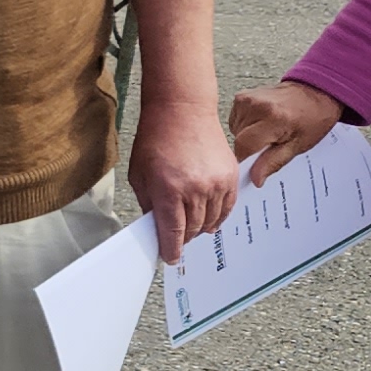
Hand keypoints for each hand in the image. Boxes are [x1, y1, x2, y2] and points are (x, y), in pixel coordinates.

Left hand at [128, 99, 242, 249]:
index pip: (172, 232)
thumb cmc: (156, 139)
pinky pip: (227, 208)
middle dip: (183, 239)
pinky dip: (217, 217)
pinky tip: (208, 219)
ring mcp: (216, 183)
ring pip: (210, 221)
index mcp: (168, 190)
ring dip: (200, 229)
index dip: (171, 250)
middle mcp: (195, 189)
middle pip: (192, 230)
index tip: (170, 259)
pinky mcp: (230, 176)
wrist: (182, 111)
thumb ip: (149, 203)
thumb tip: (155, 226)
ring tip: (190, 229)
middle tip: (176, 241)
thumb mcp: (140, 175)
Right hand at [227, 79, 347, 187]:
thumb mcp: (299, 145)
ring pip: (234, 131)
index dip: (246, 160)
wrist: (316, 93)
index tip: (252, 167)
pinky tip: (260, 123)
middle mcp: (257, 105)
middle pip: (238, 139)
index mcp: (273, 118)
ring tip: (268, 131)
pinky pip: (234, 120)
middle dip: (250, 148)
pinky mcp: (241, 97)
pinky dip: (245, 126)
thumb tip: (255, 177)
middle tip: (270, 144)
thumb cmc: (313, 117)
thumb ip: (273, 162)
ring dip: (247, 136)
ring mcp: (247, 99)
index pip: (244, 147)